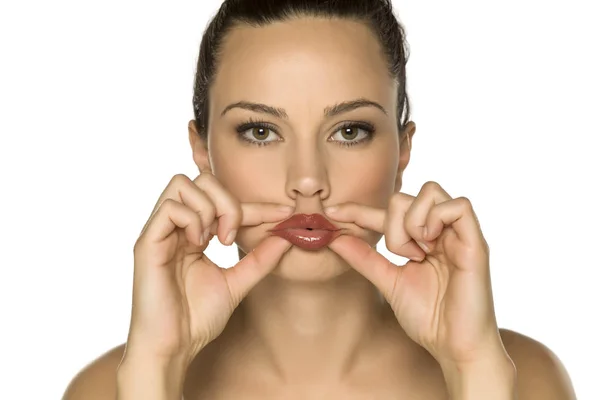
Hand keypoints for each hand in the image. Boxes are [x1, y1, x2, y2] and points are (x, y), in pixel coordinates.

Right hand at [124, 172, 292, 365]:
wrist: (173, 347)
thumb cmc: (197, 318)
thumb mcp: (237, 283)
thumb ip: (259, 259)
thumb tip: (286, 236)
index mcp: (193, 234)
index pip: (225, 202)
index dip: (257, 204)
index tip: (284, 212)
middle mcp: (175, 227)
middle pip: (201, 179)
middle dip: (228, 201)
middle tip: (233, 235)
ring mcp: (159, 232)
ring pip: (182, 184)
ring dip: (210, 208)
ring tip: (216, 240)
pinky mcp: (147, 243)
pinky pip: (169, 208)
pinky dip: (192, 220)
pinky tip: (198, 245)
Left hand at [324, 181, 503, 367]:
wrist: (454, 347)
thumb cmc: (428, 318)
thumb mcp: (388, 281)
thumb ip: (364, 258)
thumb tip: (334, 237)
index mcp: (423, 238)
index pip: (387, 211)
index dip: (358, 208)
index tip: (332, 211)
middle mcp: (441, 231)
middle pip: (406, 196)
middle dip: (393, 224)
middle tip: (402, 256)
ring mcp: (459, 234)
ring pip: (430, 191)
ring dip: (413, 222)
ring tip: (418, 253)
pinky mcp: (476, 243)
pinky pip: (460, 206)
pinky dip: (437, 219)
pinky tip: (430, 246)